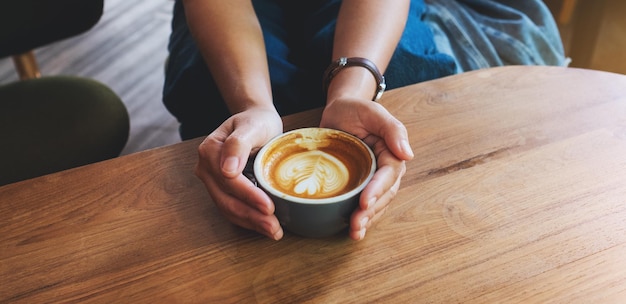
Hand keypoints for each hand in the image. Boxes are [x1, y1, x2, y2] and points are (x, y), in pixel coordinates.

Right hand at [195, 106, 283, 239]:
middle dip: (251, 216)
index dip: (249, 196)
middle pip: (227, 199)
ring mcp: (212, 182)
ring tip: (273, 232)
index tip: (268, 206)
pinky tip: (265, 227)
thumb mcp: (252, 125)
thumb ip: (238, 144)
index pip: (229, 180)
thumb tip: (226, 169)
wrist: (257, 122)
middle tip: (274, 228)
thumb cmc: (257, 122)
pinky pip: (232, 209)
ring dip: (251, 223)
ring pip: (228, 209)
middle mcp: (206, 168)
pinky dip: (249, 221)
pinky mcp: (222, 190)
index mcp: (210, 151)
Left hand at [320, 98, 413, 240]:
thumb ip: (392, 129)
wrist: (339, 111)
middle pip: (384, 195)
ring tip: (355, 232)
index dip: (377, 190)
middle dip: (372, 211)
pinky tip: (353, 231)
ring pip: (376, 204)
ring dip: (367, 220)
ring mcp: (373, 179)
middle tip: (356, 223)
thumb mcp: (373, 112)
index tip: (365, 202)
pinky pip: (365, 205)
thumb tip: (408, 153)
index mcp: (392, 153)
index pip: (388, 176)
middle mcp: (386, 170)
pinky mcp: (360, 185)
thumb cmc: (355, 109)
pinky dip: (361, 219)